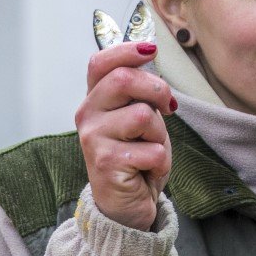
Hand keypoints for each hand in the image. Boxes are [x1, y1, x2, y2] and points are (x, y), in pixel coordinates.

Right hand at [75, 41, 175, 230]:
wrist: (124, 206)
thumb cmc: (135, 160)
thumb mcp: (138, 119)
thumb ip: (138, 93)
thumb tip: (150, 56)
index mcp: (94, 100)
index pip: (100, 62)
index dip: (127, 50)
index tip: (151, 49)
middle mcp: (87, 116)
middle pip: (124, 80)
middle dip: (157, 90)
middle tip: (167, 108)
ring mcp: (94, 139)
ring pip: (142, 116)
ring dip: (160, 133)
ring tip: (151, 149)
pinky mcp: (106, 163)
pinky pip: (151, 149)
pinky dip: (160, 161)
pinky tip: (147, 171)